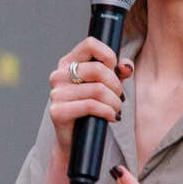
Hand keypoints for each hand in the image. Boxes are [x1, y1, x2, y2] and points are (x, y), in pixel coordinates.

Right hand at [48, 37, 132, 153]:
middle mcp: (58, 75)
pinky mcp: (58, 111)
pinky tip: (110, 117)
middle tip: (118, 96)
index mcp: (68, 63)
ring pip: (98, 90)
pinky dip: (107, 112)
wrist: (75, 139)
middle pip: (98, 69)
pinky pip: (91, 106)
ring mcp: (56, 93)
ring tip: (115, 109)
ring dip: (114, 102)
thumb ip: (118, 71)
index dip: (109, 56)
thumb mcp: (106, 85)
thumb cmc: (91, 109)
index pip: (90, 44)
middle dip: (115, 84)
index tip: (114, 71)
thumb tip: (126, 67)